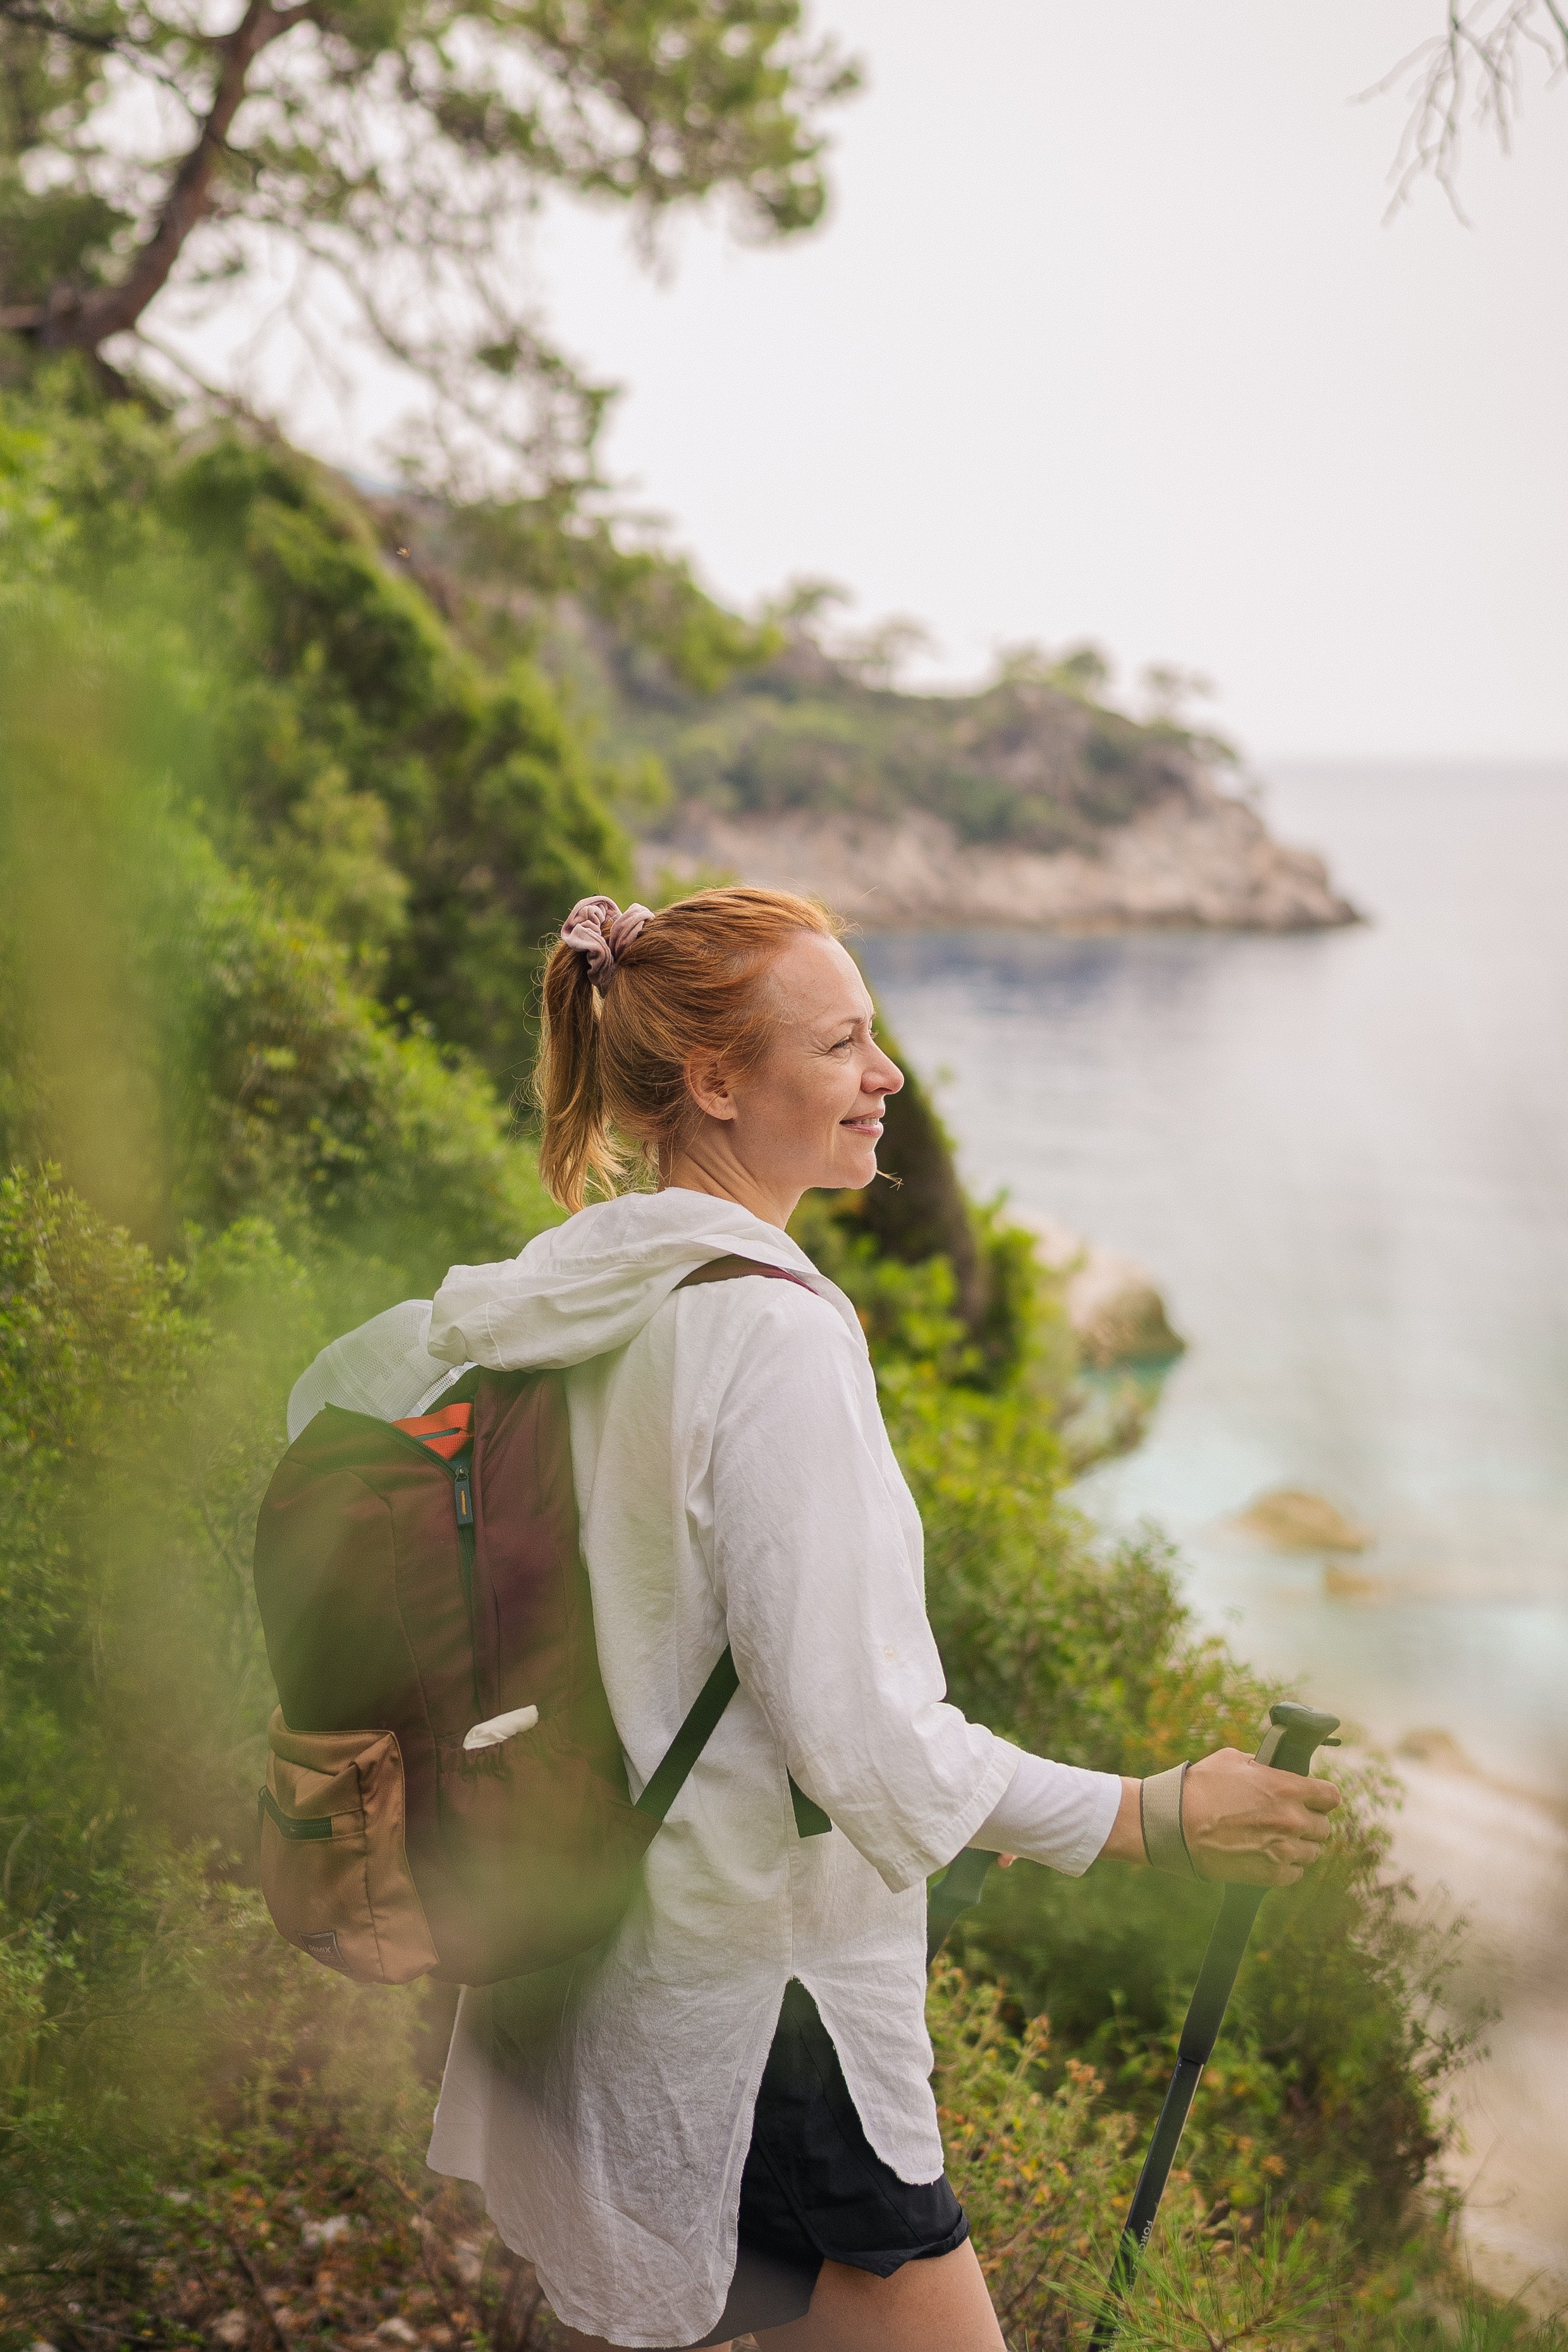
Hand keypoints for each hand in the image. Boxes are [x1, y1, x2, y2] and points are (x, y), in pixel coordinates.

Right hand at [1180, 1748, 1340, 1885]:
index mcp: (1288, 1788)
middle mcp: (1293, 1820)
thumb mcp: (1233, 1760)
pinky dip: (1286, 1866)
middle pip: (1324, 1827)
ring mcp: (1284, 1849)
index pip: (1331, 1797)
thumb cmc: (1201, 1786)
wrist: (1176, 1823)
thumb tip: (1275, 1768)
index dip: (1322, 1798)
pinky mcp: (1272, 1874)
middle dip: (1309, 1822)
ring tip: (1276, 1840)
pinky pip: (1296, 1873)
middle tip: (1288, 1820)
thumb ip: (1264, 1765)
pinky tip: (1267, 1856)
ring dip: (1299, 1846)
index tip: (1313, 1800)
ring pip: (1313, 1852)